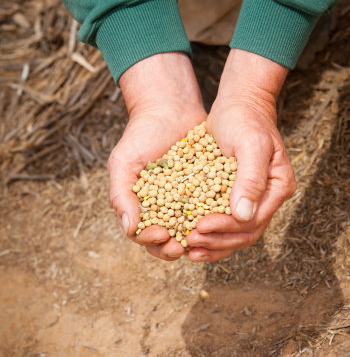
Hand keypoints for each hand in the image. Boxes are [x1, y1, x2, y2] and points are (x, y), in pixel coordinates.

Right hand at [108, 52, 206, 260]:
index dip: (152, 241)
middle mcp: (166, 209)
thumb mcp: (124, 163)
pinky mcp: (209, 190)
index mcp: (143, 208)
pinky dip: (216, 217)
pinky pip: (214, 209)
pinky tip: (221, 218)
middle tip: (183, 246)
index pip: (145, 236)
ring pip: (193, 230)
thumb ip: (121, 195)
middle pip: (170, 240)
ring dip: (198, 238)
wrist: (169, 109)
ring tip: (203, 236)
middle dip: (175, 247)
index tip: (161, 236)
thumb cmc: (140, 136)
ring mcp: (189, 201)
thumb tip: (129, 228)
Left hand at [186, 49, 295, 261]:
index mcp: (279, 187)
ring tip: (188, 248)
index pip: (253, 220)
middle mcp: (268, 198)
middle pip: (245, 233)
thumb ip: (250, 179)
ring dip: (212, 244)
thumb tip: (244, 216)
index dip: (226, 228)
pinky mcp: (235, 197)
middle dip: (217, 241)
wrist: (239, 103)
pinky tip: (188, 237)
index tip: (199, 226)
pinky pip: (224, 222)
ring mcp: (253, 199)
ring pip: (235, 234)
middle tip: (190, 241)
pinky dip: (209, 233)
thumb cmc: (246, 119)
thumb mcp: (251, 145)